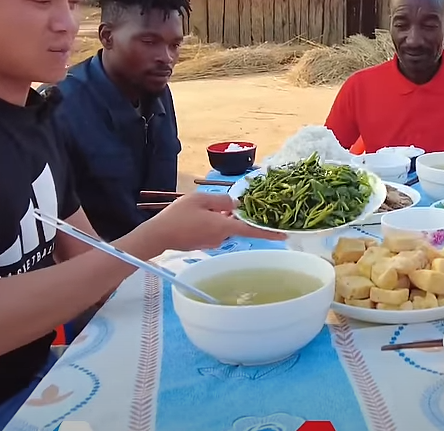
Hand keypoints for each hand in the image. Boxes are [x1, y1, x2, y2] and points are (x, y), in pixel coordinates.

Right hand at [143, 191, 285, 250]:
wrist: (158, 235)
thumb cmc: (178, 216)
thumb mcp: (200, 200)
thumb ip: (221, 201)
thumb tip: (237, 204)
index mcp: (224, 226)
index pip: (252, 230)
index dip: (269, 232)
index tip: (285, 235)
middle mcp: (222, 237)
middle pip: (237, 225)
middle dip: (238, 215)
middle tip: (234, 202)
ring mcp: (213, 242)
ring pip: (225, 226)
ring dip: (224, 217)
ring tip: (210, 205)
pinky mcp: (204, 244)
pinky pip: (216, 230)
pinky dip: (215, 222)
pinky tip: (202, 214)